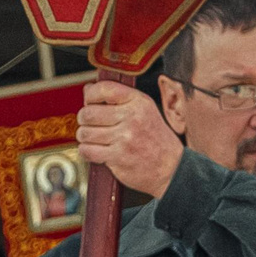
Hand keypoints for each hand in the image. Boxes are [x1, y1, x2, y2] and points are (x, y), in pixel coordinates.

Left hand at [77, 80, 184, 199]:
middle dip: (84, 119)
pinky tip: (96, 150)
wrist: (171, 168)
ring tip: (95, 139)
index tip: (90, 102)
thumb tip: (88, 89)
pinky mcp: (118, 157)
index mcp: (139, 102)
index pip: (105, 89)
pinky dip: (87, 151)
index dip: (90, 95)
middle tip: (90, 124)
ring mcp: (125, 138)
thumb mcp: (144, 110)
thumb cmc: (156, 139)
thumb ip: (118, 98)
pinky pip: (87, 150)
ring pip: (85, 133)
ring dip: (85, 137)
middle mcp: (132, 118)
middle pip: (88, 113)